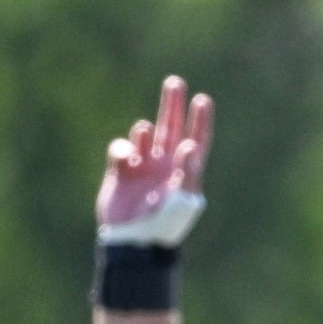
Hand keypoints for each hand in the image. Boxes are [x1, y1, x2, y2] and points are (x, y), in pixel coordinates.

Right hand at [96, 75, 212, 246]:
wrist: (134, 241)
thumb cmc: (165, 224)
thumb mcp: (183, 200)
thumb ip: (188, 171)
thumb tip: (189, 144)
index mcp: (185, 170)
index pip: (196, 139)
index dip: (199, 120)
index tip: (203, 100)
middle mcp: (165, 164)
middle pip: (170, 128)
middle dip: (172, 105)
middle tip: (175, 82)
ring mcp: (142, 166)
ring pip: (144, 134)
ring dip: (144, 130)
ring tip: (144, 136)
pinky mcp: (120, 171)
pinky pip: (120, 148)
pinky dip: (122, 147)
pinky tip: (125, 159)